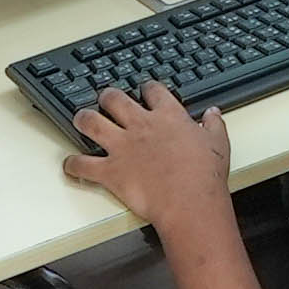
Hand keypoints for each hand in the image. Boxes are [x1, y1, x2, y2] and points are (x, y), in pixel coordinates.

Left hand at [63, 82, 233, 223]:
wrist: (188, 201)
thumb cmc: (204, 175)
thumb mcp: (218, 143)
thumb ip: (214, 124)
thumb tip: (213, 113)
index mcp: (168, 117)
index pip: (153, 91)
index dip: (147, 87)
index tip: (145, 88)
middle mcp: (140, 126)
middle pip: (115, 99)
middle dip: (107, 95)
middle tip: (105, 97)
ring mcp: (122, 147)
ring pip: (91, 123)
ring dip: (83, 118)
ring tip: (80, 117)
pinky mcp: (110, 171)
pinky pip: (83, 165)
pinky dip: (73, 164)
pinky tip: (70, 164)